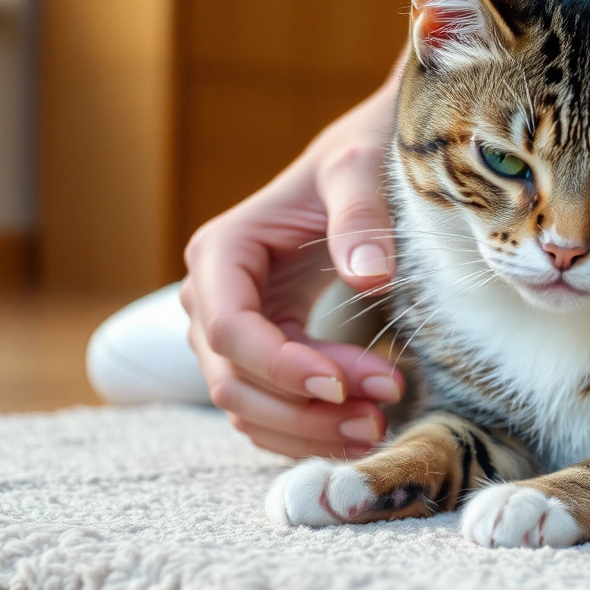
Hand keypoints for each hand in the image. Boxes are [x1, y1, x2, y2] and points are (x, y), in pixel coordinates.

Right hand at [180, 61, 408, 458]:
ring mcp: (229, 330)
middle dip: (302, 410)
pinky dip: (306, 431)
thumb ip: (362, 215)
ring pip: (246, 409)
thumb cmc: (359, 159)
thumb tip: (370, 274)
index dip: (282, 368)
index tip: (345, 385)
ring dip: (307, 430)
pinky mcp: (259, 352)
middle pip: (232, 382)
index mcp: (221, 252)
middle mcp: (211, 296)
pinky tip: (360, 428)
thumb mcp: (362, 170)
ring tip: (378, 426)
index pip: (231, 331)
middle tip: (379, 414)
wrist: (364, 167)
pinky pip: (267, 411)